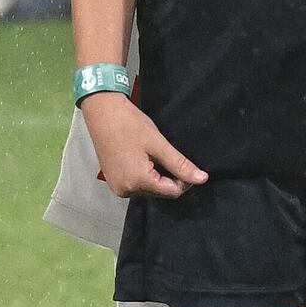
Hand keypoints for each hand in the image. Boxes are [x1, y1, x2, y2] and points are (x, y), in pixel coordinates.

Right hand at [84, 92, 207, 198]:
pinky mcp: (113, 182)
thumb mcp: (159, 144)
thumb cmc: (131, 125)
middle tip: (168, 155)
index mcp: (138, 182)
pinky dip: (145, 176)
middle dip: (170, 178)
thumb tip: (202, 179)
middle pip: (160, 192)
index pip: (172, 192)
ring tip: (154, 155)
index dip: (184, 180)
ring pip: (149, 190)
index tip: (185, 163)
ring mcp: (117, 188)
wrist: (103, 113)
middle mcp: (126, 191)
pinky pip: (136, 186)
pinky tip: (145, 159)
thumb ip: (180, 165)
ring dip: (157, 177)